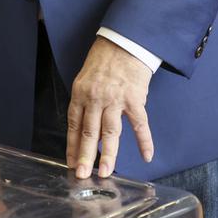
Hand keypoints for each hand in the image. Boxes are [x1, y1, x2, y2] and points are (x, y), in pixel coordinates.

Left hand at [66, 37, 153, 179]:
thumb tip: (87, 130)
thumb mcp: (85, 79)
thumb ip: (85, 103)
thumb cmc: (104, 61)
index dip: (72, 146)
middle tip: (82, 175)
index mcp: (80, 94)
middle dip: (85, 157)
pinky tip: (146, 156)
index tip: (71, 164)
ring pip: (110, 132)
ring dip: (108, 155)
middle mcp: (95, 98)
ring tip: (106, 172)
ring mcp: (115, 99)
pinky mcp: (134, 98)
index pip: (74, 126)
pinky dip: (144, 141)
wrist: (124, 42)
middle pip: (89, 133)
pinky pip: (139, 124)